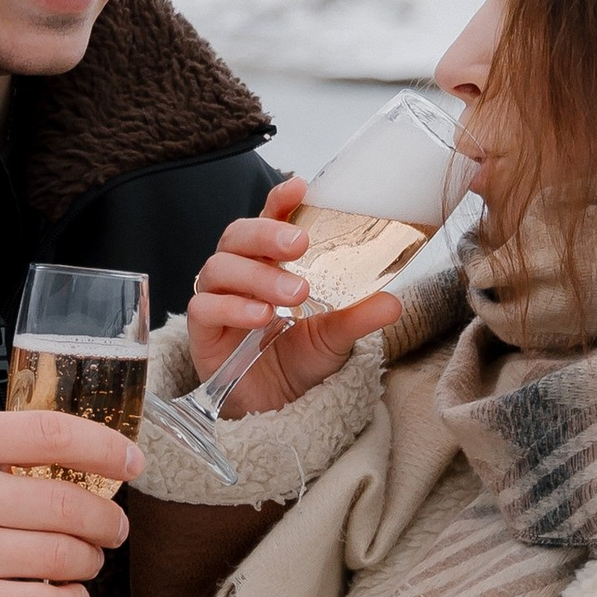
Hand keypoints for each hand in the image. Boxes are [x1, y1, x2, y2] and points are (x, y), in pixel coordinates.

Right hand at [0, 411, 136, 596]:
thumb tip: (80, 458)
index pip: (53, 433)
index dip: (106, 447)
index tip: (131, 462)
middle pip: (68, 504)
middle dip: (107, 520)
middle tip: (113, 527)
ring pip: (63, 557)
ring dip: (89, 561)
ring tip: (85, 560)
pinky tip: (66, 595)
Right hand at [186, 178, 400, 419]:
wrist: (277, 409)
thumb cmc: (299, 361)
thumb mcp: (335, 337)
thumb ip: (357, 317)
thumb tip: (393, 302)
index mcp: (271, 262)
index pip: (269, 219)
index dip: (280, 200)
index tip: (300, 187)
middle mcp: (240, 273)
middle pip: (237, 235)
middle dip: (266, 233)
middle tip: (300, 245)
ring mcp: (217, 299)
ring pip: (220, 267)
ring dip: (258, 276)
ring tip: (294, 294)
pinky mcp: (203, 331)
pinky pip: (205, 308)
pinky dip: (233, 307)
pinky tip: (261, 317)